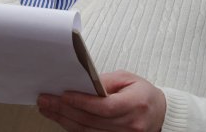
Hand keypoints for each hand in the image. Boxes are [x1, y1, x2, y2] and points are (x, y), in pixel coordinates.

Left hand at [37, 70, 165, 131]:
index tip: (63, 95)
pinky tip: (62, 119)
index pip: (104, 107)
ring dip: (64, 120)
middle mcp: (129, 125)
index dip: (81, 102)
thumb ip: (106, 81)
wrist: (160, 114)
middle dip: (64, 110)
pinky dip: (73, 128)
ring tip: (48, 109)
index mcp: (135, 105)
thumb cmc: (143, 94)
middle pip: (91, 121)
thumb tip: (83, 83)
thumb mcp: (128, 79)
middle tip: (46, 100)